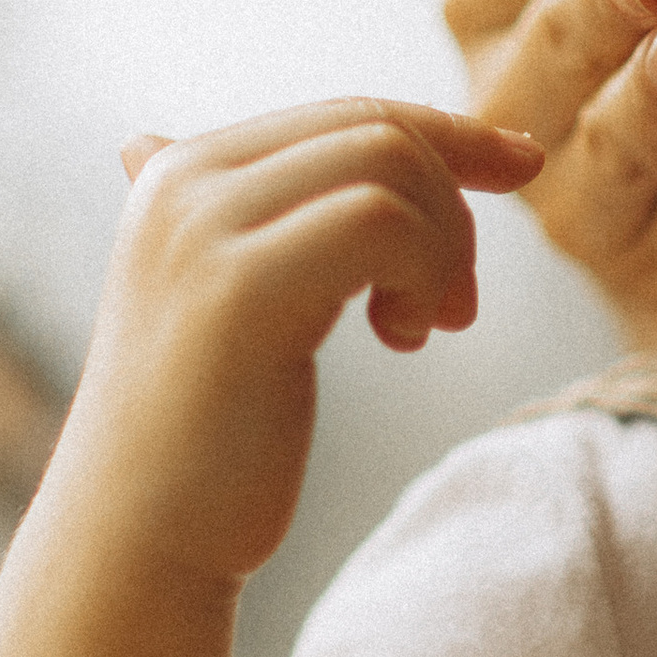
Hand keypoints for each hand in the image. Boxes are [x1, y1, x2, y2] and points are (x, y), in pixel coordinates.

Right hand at [52, 102, 543, 594]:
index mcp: (179, 173)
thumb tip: (150, 137)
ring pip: (390, 166)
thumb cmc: (199, 435)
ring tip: (427, 328)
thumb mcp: (222, 299)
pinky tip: (405, 338)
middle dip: (454, 201)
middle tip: (459, 305)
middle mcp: (181, 182)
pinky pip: (382, 223)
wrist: (136, 541)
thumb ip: (229, 219)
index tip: (521, 167)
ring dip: (443, 247)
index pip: (348, 115)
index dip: (448, 137)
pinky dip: (427, 271)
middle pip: (379, 131)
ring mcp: (203, 229)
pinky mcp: (239, 288)